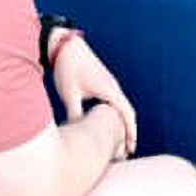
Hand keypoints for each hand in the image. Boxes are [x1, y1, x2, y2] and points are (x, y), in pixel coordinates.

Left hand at [52, 32, 137, 157]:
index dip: (130, 133)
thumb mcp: (69, 95)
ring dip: (122, 122)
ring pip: (121, 106)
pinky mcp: (101, 81)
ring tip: (118, 140)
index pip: (127, 115)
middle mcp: (113, 86)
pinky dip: (114, 114)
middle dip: (129, 131)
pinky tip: (106, 122)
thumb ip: (75, 115)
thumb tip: (75, 133)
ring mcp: (108, 83)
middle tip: (126, 150)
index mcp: (109, 90)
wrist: (64, 45)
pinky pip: (113, 101)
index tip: (131, 148)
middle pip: (128, 112)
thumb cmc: (67, 68)